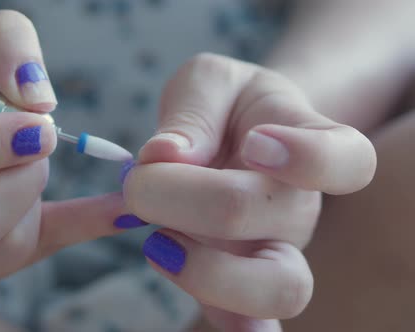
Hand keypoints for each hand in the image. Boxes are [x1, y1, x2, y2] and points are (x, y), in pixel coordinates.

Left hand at [122, 54, 376, 330]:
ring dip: (207, 269)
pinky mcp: (240, 283)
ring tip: (156, 241)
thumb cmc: (223, 105)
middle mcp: (301, 203)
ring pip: (277, 287)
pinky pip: (247, 319)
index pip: (346, 160)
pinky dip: (227, 321)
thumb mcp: (207, 82)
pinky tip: (201, 309)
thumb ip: (192, 112)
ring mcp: (275, 249)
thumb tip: (165, 156)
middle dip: (197, 200)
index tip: (253, 143)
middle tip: (141, 183)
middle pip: (284, 218)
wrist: (229, 136)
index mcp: (311, 142)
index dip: (306, 157)